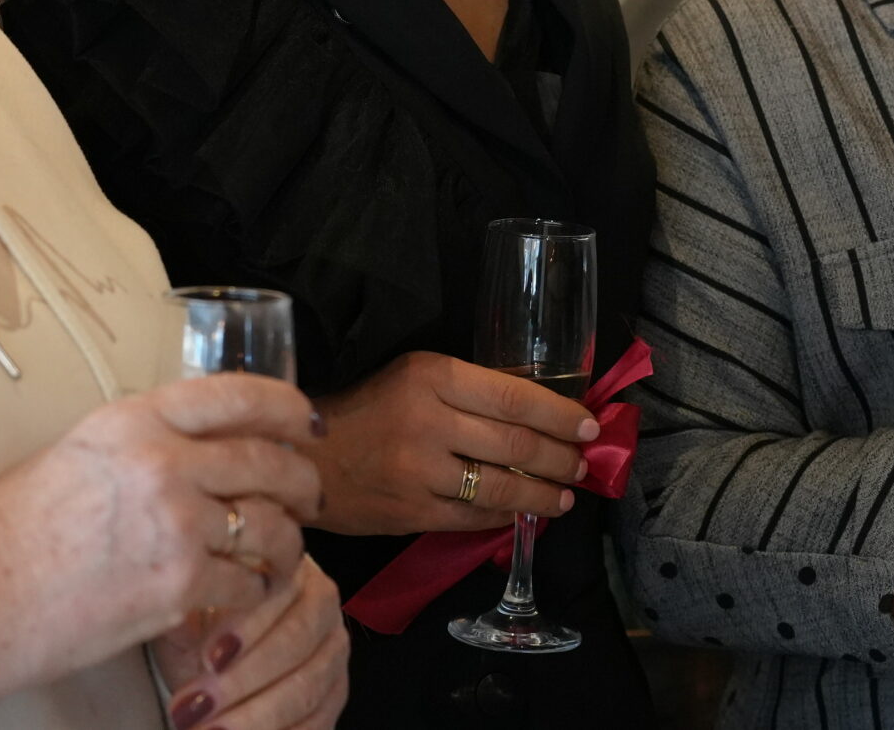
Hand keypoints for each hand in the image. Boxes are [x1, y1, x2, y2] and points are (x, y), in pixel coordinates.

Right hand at [0, 374, 322, 719]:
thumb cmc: (11, 532)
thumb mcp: (78, 451)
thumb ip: (141, 439)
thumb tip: (196, 441)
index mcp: (133, 420)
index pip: (235, 394)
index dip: (285, 405)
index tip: (306, 418)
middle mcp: (161, 463)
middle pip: (270, 459)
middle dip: (303, 479)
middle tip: (309, 493)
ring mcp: (175, 525)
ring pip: (271, 525)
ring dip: (287, 540)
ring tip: (281, 550)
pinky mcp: (179, 586)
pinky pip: (249, 582)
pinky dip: (255, 589)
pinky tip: (244, 591)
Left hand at [153, 557, 348, 729]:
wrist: (216, 661)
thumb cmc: (202, 628)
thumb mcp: (188, 610)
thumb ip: (188, 605)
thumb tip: (177, 607)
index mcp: (290, 570)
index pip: (278, 596)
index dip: (245, 629)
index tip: (208, 657)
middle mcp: (323, 609)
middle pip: (296, 645)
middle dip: (244, 680)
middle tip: (198, 704)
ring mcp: (333, 655)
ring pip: (306, 690)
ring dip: (255, 717)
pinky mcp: (334, 696)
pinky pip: (317, 723)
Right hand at [304, 350, 596, 534]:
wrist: (304, 456)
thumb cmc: (364, 410)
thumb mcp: (412, 377)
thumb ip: (465, 391)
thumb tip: (534, 413)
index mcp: (431, 376)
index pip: (513, 396)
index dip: (559, 414)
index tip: (589, 425)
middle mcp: (429, 421)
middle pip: (515, 442)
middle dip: (559, 456)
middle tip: (582, 464)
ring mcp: (421, 471)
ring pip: (501, 484)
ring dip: (542, 493)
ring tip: (563, 495)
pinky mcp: (413, 512)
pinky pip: (475, 516)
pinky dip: (506, 515)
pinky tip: (522, 514)